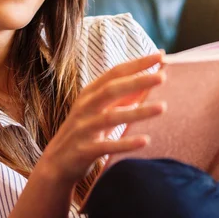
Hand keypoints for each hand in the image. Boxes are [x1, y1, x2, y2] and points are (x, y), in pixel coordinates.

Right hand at [37, 53, 166, 185]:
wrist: (56, 162)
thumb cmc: (85, 132)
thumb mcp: (102, 110)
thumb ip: (124, 97)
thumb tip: (150, 78)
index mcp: (89, 94)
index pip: (114, 73)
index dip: (136, 64)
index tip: (160, 56)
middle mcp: (85, 107)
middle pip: (111, 89)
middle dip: (137, 81)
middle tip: (162, 76)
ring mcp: (83, 128)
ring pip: (110, 117)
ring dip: (137, 112)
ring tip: (162, 107)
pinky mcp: (84, 150)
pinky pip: (106, 146)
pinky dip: (125, 144)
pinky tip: (145, 141)